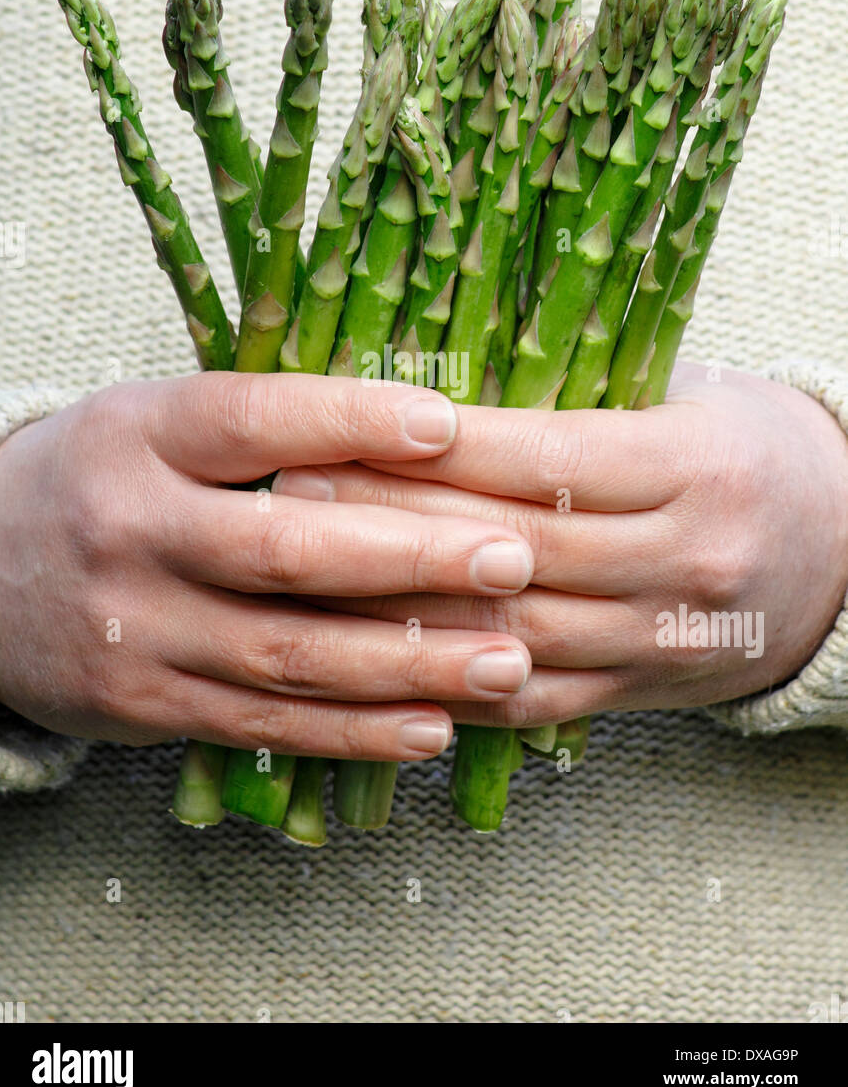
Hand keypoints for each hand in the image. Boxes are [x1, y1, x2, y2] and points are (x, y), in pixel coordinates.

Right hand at [0, 374, 534, 757]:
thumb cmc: (102, 477)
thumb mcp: (157, 421)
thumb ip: (267, 427)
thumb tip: (423, 432)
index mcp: (143, 437)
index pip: (254, 419)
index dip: (352, 422)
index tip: (448, 427)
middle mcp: (134, 531)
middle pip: (286, 551)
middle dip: (412, 558)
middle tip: (514, 558)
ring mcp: (136, 628)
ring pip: (288, 654)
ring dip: (408, 663)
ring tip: (507, 661)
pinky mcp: (145, 704)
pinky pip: (264, 723)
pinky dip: (354, 731)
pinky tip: (431, 727)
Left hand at [273, 365, 847, 724]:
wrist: (839, 549)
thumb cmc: (740, 446)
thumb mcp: (684, 393)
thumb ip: (578, 395)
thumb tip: (431, 386)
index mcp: (696, 468)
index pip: (547, 459)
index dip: (440, 449)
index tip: (347, 427)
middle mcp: (684, 561)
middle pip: (515, 547)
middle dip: (393, 522)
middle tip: (293, 494)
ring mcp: (660, 639)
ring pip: (511, 632)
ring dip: (399, 608)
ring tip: (307, 574)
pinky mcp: (638, 694)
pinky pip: (530, 701)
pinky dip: (447, 682)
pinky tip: (370, 658)